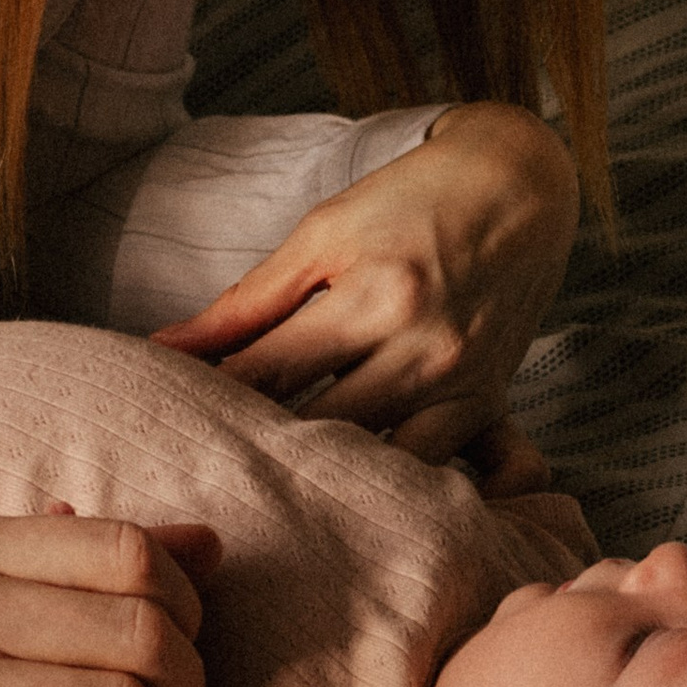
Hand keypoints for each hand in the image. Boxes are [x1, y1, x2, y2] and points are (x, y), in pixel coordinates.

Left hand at [151, 102, 577, 463]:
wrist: (518, 188)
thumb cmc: (412, 201)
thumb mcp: (324, 232)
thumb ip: (248, 300)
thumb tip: (167, 347)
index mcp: (375, 298)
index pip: (270, 374)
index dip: (211, 399)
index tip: (169, 417)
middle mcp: (424, 352)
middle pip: (319, 430)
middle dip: (258, 447)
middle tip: (205, 463)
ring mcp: (461, 387)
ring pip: (376, 466)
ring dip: (322, 478)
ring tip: (269, 488)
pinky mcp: (488, 407)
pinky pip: (435, 471)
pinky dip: (392, 486)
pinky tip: (350, 499)